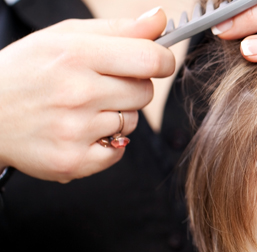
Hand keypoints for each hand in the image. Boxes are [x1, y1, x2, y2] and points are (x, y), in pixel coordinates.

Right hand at [0, 8, 174, 182]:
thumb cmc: (28, 72)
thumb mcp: (65, 38)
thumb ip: (118, 30)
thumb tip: (160, 19)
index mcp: (74, 55)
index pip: (149, 59)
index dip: (162, 60)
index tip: (158, 62)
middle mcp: (76, 93)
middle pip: (145, 93)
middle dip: (133, 87)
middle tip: (103, 86)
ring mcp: (75, 130)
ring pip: (132, 122)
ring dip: (117, 115)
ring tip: (84, 109)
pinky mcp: (74, 160)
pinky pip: (119, 152)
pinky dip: (108, 144)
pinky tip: (82, 132)